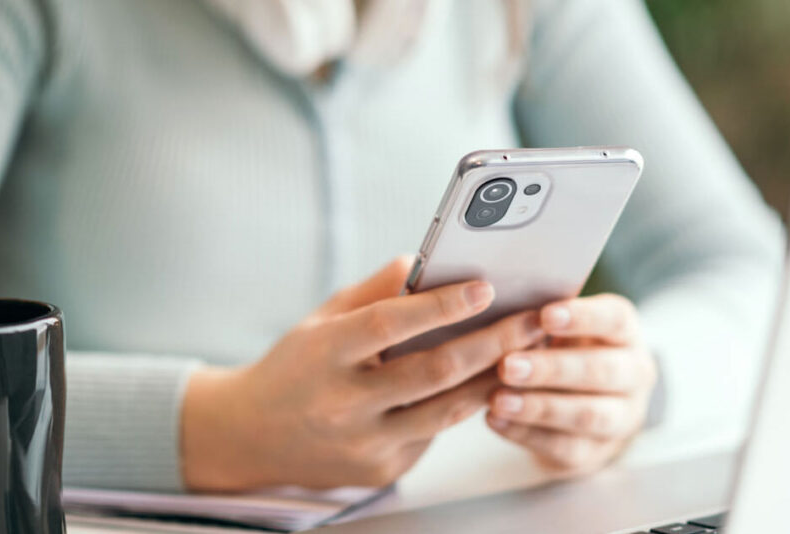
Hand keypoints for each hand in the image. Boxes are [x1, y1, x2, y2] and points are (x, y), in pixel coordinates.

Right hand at [181, 257, 544, 490]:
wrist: (252, 437)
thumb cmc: (295, 367)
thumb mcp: (321, 318)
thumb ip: (376, 291)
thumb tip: (427, 260)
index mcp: (323, 355)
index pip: (390, 325)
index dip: (441, 306)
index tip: (485, 286)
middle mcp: (343, 404)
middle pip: (434, 371)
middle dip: (495, 342)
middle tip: (536, 319)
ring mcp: (364, 444)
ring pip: (448, 410)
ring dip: (497, 377)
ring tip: (533, 348)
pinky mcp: (382, 471)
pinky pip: (435, 433)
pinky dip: (465, 404)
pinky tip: (494, 379)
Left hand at [486, 294, 656, 474]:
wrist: (587, 403)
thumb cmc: (563, 347)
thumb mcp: (562, 327)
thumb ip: (540, 318)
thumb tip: (496, 303)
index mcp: (625, 332)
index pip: (615, 320)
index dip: (582, 318)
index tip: (544, 315)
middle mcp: (634, 374)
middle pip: (602, 371)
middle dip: (553, 369)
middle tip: (507, 365)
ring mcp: (621, 417)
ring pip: (587, 415)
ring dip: (539, 407)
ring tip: (497, 399)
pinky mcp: (596, 452)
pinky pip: (564, 447)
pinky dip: (526, 434)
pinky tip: (495, 420)